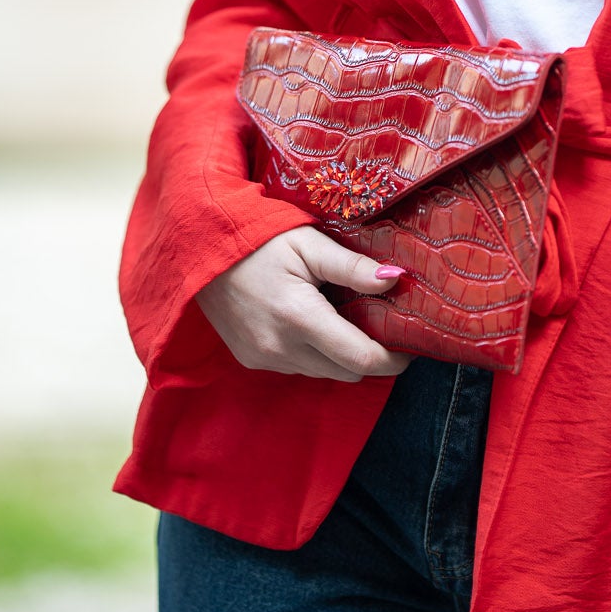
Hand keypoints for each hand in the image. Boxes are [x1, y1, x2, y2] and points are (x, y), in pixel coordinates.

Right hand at [196, 226, 413, 382]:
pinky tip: (313, 322)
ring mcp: (263, 358)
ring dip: (340, 355)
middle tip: (382, 324)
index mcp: (300, 318)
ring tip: (345, 317)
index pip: (362, 360)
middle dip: (370, 355)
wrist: (200, 247)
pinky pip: (298, 367)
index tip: (410, 345)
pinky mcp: (250, 359)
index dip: (394, 359)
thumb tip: (395, 281)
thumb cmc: (259, 239)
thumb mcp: (309, 244)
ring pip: (323, 372)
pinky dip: (314, 353)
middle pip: (347, 372)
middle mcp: (281, 348)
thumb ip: (352, 267)